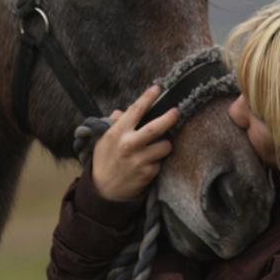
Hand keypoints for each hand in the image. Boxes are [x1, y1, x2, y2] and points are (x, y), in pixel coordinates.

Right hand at [92, 85, 179, 201]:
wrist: (103, 190)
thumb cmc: (105, 159)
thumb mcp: (104, 139)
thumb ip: (114, 124)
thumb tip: (122, 111)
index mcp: (117, 132)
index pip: (135, 110)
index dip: (148, 97)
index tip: (157, 88)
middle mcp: (129, 145)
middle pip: (156, 128)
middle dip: (169, 118)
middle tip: (176, 111)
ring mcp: (139, 160)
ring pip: (165, 145)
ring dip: (164, 144)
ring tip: (157, 146)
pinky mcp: (147, 174)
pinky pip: (160, 161)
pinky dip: (157, 161)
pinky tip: (148, 163)